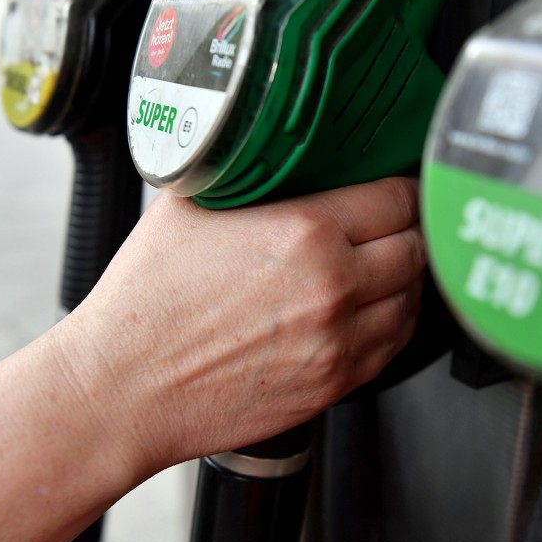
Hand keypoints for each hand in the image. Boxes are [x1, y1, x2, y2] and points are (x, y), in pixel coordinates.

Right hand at [62, 176, 425, 467]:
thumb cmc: (147, 301)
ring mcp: (338, 342)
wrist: (125, 386)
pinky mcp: (334, 384)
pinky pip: (393, 347)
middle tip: (395, 223)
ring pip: (413, 301)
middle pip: (416, 248)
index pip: (396, 198)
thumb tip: (272, 155)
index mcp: (305, 231)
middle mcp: (333, 287)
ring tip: (386, 266)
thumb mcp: (190, 204)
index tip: (398, 185)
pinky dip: (392, 324)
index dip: (404, 186)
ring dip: (406, 279)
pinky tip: (372, 311)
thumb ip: (248, 173)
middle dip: (410, 230)